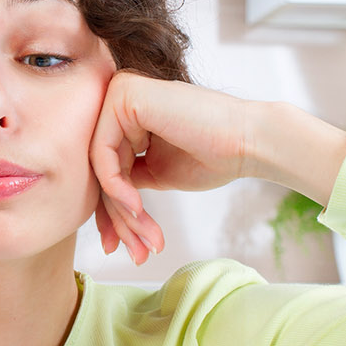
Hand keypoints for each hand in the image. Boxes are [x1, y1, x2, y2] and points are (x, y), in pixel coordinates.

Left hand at [88, 73, 345, 265]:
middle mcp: (119, 97)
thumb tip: (96, 202)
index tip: (119, 247)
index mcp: (127, 112)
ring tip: (143, 239)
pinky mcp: (124, 96)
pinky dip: (116, 188)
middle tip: (134, 252)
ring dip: (120, 211)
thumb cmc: (213, 156)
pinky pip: (103, 154)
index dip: (111, 212)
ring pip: (99, 166)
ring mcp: (120, 92)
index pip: (105, 167)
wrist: (249, 143)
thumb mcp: (156, 172)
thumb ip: (125, 178)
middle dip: (116, 218)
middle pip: (100, 168)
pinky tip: (137, 208)